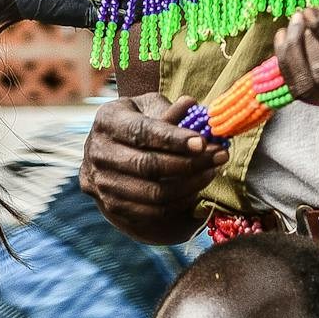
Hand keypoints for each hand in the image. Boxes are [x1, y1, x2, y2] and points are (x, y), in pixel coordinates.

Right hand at [79, 92, 225, 242]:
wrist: (111, 151)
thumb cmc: (137, 122)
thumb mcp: (149, 107)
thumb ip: (169, 110)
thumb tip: (192, 106)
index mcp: (107, 120)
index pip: (141, 132)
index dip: (173, 139)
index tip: (203, 142)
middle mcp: (98, 152)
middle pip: (148, 165)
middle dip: (189, 163)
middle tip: (220, 155)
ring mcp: (102, 183)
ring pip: (153, 192)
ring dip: (190, 184)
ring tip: (212, 171)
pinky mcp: (112, 206)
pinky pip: (152, 211)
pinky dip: (179, 202)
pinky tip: (196, 189)